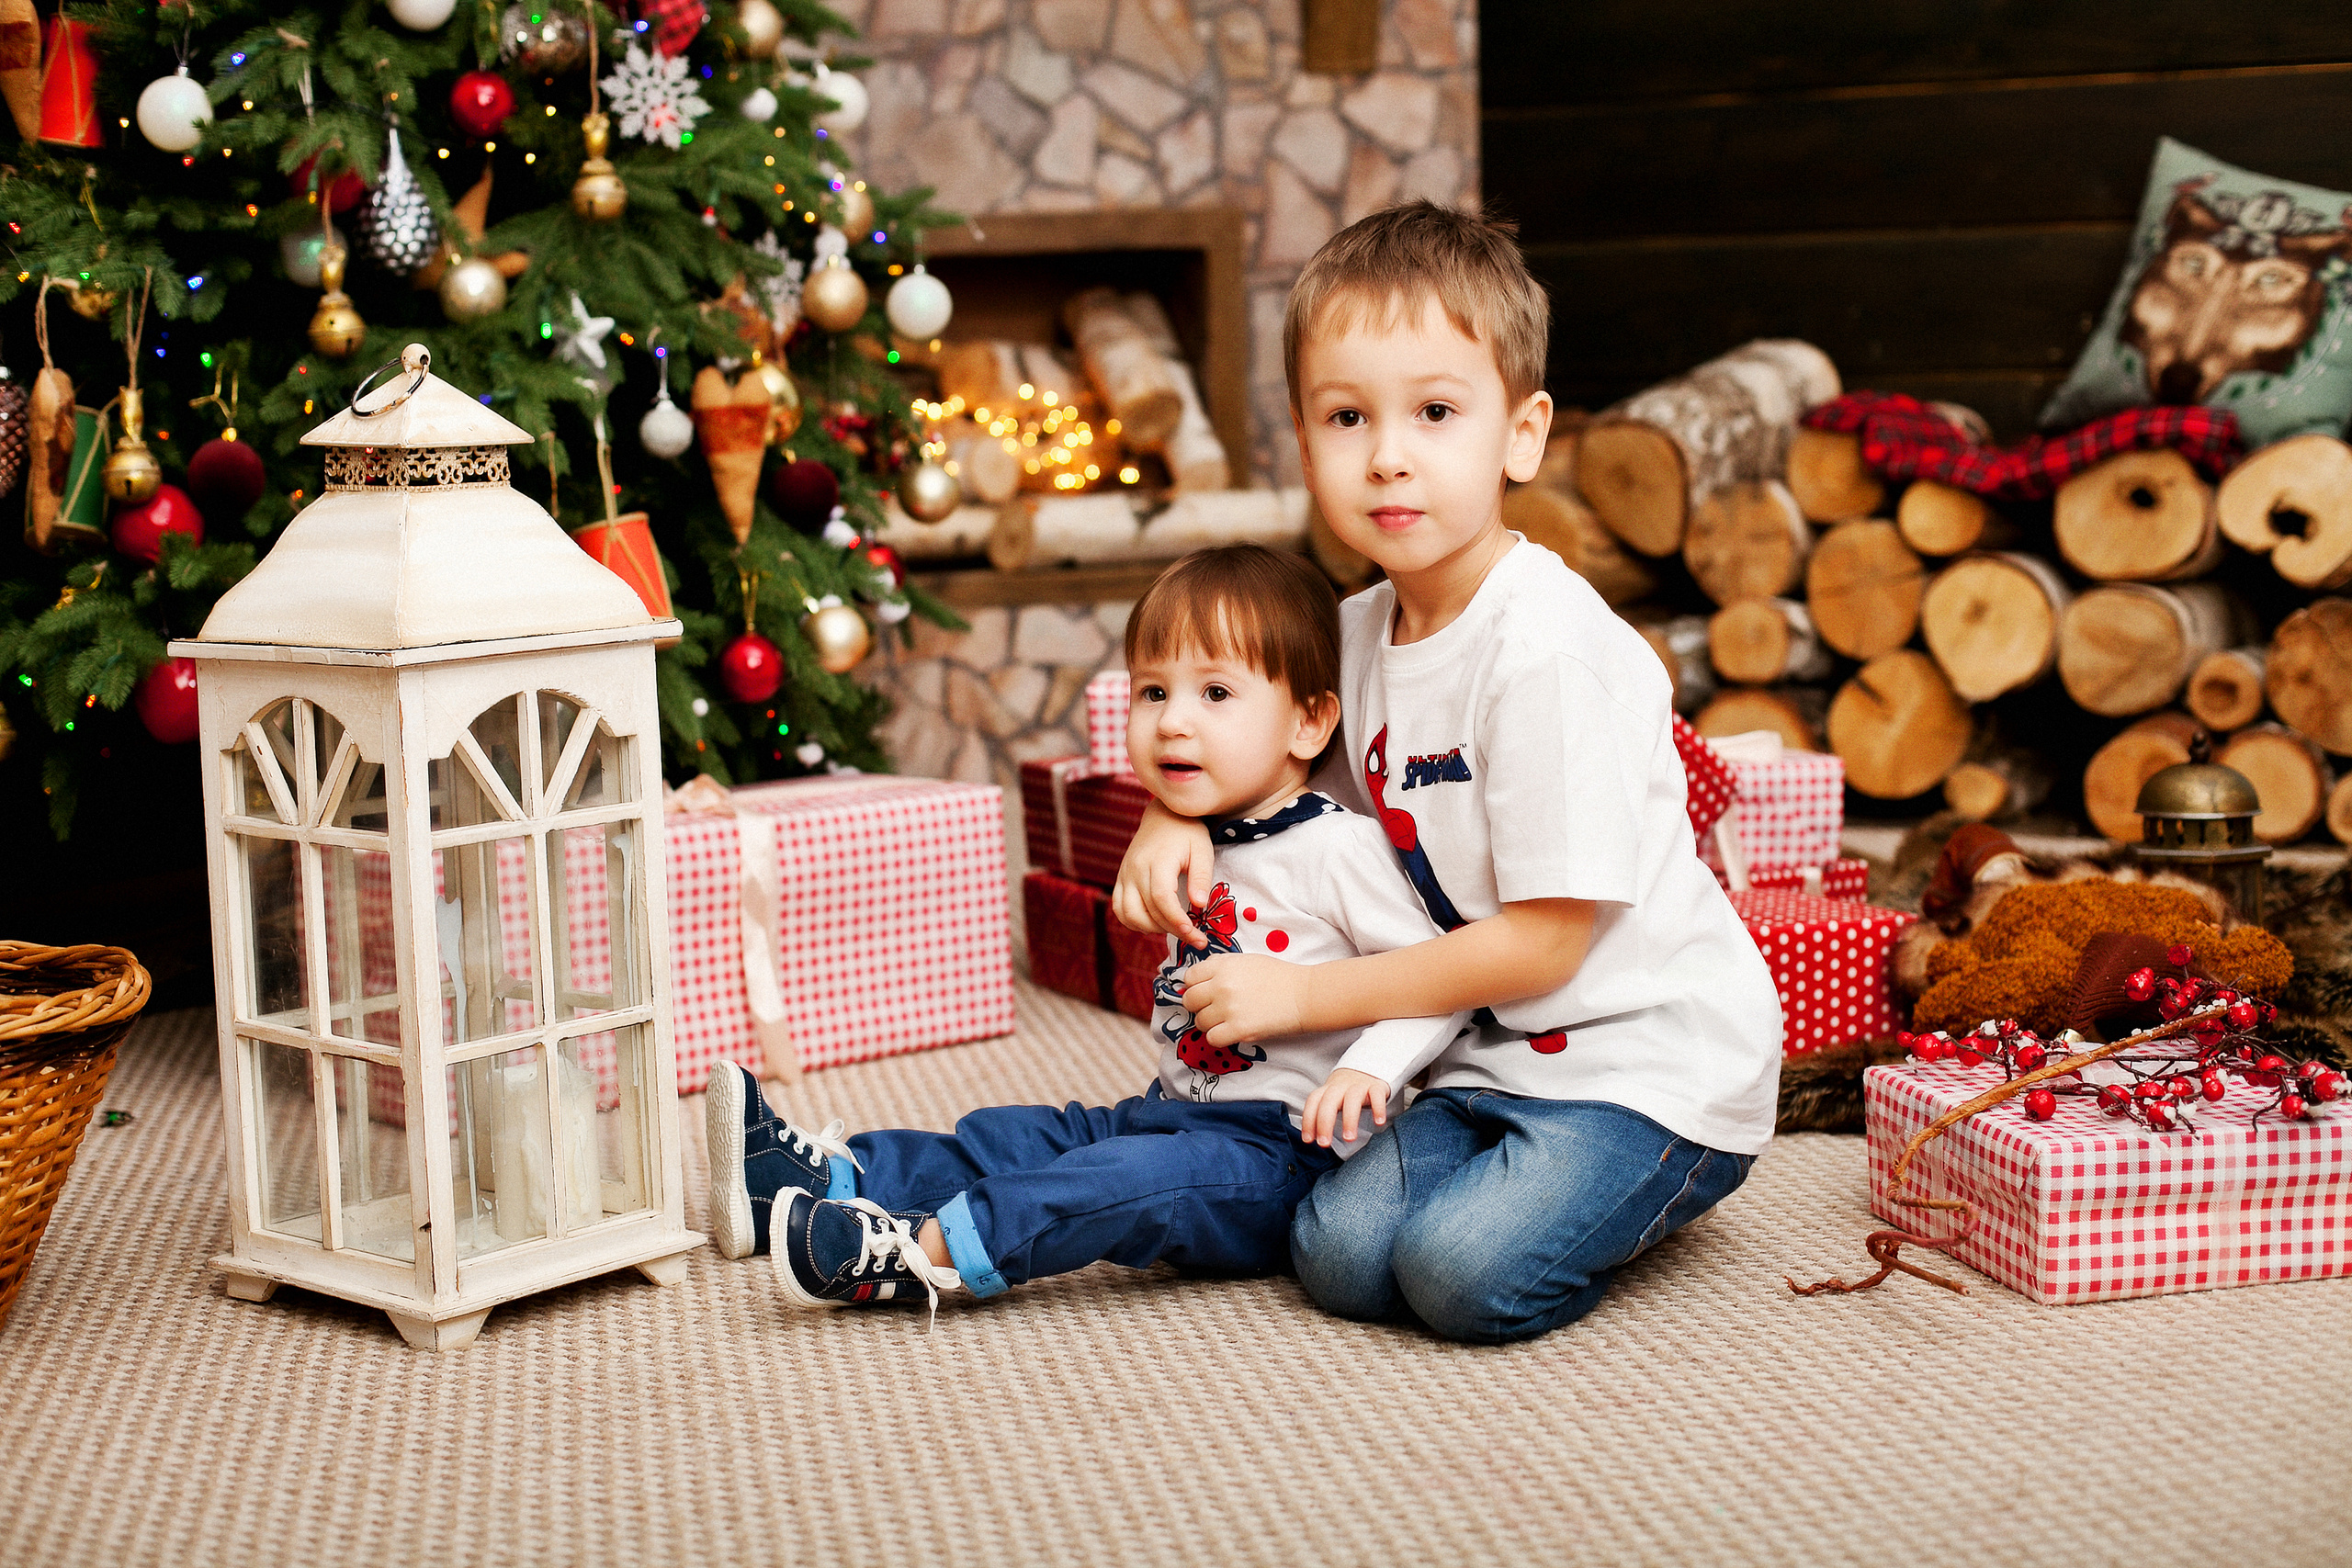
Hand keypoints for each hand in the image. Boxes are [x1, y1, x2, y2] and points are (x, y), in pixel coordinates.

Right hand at [1111, 799, 1216, 948]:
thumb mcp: (1202, 850)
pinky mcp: (1121, 879)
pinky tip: (1155, 922)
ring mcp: (1125, 875)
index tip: (1195, 933)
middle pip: (1147, 910)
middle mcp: (1135, 869)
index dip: (1176, 920)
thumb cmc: (1187, 832)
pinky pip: (1119, 908)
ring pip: (1128, 914)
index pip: (1161, 898)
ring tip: (1175, 927)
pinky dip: (1134, 922)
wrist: (1163, 815)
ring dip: (1151, 928)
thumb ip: (1201, 877)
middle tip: (1196, 939)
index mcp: (1157, 861)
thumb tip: (1199, 905)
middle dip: (1172, 930)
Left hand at [1179, 952, 1311, 1044]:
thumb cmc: (1278, 977)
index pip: (1189, 978)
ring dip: (1211, 1024)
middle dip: (1199, 1006)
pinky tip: (1232, 1031)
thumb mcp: (1245, 960)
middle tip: (1215, 1008)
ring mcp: (1229, 1008)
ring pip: (1199, 1022)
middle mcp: (1222, 985)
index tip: (1206, 992)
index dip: (1195, 986)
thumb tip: (1196, 978)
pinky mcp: (1239, 1029)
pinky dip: (1220, 1038)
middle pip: (1190, 1001)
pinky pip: (1212, 1039)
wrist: (1303, 995)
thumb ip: (1219, 965)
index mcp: (1223, 966)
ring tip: (1228, 1020)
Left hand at [1301, 1069, 1390, 1148]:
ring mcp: (1359, 1085)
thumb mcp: (1331, 1099)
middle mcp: (1340, 1086)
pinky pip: (1377, 1095)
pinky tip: (1378, 1123)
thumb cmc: (1344, 1092)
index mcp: (1327, 1090)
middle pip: (1329, 1102)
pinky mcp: (1376, 1086)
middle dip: (1325, 1123)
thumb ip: (1323, 1115)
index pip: (1314, 1102)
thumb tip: (1314, 1140)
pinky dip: (1378, 1108)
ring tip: (1349, 1139)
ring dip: (1349, 1119)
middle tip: (1324, 1144)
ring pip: (1352, 1099)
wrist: (1366, 1069)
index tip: (1308, 1140)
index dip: (1308, 1120)